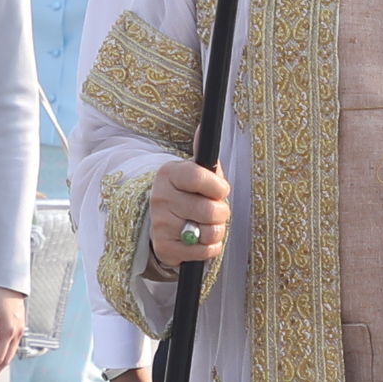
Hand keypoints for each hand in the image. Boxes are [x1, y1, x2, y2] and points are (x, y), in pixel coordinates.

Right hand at [142, 159, 229, 274]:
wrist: (164, 221)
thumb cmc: (187, 194)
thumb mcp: (195, 172)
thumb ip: (205, 157)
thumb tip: (203, 129)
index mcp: (169, 173)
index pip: (199, 178)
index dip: (219, 188)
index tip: (221, 190)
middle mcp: (161, 198)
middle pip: (209, 210)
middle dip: (221, 213)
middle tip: (215, 211)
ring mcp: (160, 224)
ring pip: (209, 232)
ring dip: (217, 231)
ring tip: (208, 225)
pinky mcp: (164, 247)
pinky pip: (203, 252)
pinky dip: (210, 248)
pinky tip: (202, 240)